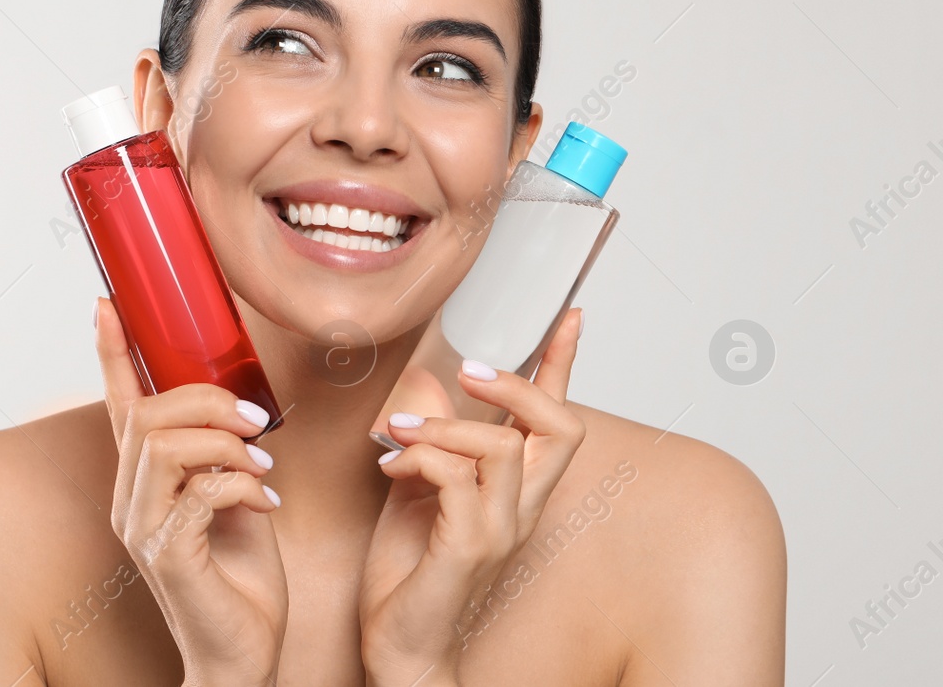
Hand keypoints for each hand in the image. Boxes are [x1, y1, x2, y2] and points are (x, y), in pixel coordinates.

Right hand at [95, 297, 287, 686]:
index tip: (107, 303)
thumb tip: (244, 410)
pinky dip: (239, 484)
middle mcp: (129, 500)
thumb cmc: (239, 579)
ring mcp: (141, 528)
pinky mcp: (166, 554)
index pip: (119, 405)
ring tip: (261, 464)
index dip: (111, 353)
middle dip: (206, 401)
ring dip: (224, 443)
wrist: (244, 654)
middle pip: (147, 415)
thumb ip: (226, 454)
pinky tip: (265, 501)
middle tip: (256, 421)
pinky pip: (196, 491)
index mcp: (141, 481)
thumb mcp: (235, 497)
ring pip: (164, 445)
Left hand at [358, 309, 586, 684]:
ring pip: (499, 444)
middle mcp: (523, 508)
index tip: (569, 317)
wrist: (401, 642)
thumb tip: (429, 391)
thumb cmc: (411, 571)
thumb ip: (433, 442)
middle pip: (561, 426)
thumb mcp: (417, 487)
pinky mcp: (470, 545)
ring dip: (441, 426)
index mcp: (516, 490)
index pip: (556, 421)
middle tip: (468, 373)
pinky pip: (455, 476)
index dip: (563, 365)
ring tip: (399, 434)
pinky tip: (391, 468)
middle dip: (516, 385)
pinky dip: (418, 457)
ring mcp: (502, 528)